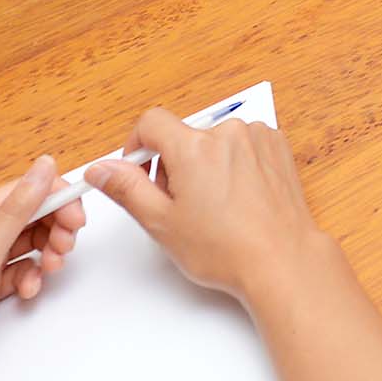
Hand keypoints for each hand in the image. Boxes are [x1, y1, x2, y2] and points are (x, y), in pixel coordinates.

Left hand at [0, 156, 85, 380]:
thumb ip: (12, 215)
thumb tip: (42, 168)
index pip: (20, 192)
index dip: (54, 199)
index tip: (76, 220)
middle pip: (27, 216)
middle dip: (53, 228)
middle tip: (65, 249)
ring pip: (26, 244)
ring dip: (45, 252)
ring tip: (50, 269)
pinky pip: (19, 271)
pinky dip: (31, 277)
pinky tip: (29, 290)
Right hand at [84, 110, 330, 309]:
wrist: (281, 258)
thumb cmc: (226, 248)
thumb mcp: (161, 222)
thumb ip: (126, 188)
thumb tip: (101, 169)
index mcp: (194, 147)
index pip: (151, 122)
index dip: (138, 145)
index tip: (140, 170)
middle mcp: (227, 133)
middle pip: (184, 135)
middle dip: (174, 164)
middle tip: (182, 204)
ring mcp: (256, 137)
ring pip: (214, 141)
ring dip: (206, 164)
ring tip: (215, 206)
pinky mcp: (276, 146)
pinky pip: (243, 144)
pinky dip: (234, 163)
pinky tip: (238, 197)